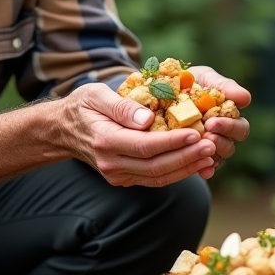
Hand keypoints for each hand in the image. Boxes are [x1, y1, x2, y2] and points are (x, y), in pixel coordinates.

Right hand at [65, 83, 216, 186]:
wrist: (63, 130)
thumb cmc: (82, 106)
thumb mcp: (95, 95)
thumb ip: (121, 106)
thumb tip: (148, 119)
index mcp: (104, 141)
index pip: (144, 146)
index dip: (172, 142)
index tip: (195, 133)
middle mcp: (111, 163)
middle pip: (155, 166)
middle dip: (186, 157)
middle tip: (211, 145)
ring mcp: (117, 175)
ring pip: (158, 177)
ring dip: (186, 168)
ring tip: (210, 155)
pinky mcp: (125, 178)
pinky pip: (155, 179)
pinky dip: (177, 172)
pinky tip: (195, 162)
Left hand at [188, 66, 251, 179]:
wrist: (159, 88)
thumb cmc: (188, 80)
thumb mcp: (206, 77)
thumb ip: (225, 86)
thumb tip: (245, 99)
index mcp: (227, 117)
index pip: (239, 128)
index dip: (229, 127)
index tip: (213, 122)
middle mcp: (219, 135)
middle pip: (229, 146)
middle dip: (219, 142)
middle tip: (204, 136)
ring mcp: (205, 146)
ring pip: (216, 158)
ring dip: (209, 154)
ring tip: (197, 148)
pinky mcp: (191, 155)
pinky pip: (201, 166)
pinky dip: (204, 169)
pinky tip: (201, 171)